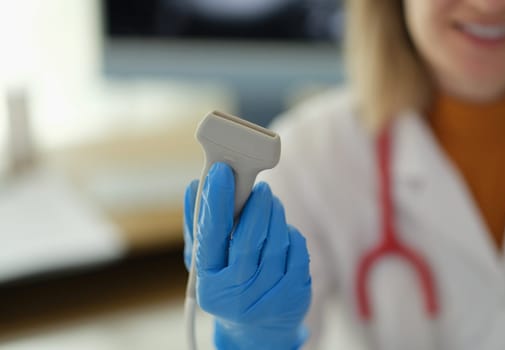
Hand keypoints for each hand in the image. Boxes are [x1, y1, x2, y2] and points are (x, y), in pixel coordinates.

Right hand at [184, 163, 311, 349]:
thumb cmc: (227, 284)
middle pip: (250, 239)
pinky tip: (283, 230)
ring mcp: (268, 297)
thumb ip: (198, 224)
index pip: (211, 235)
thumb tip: (194, 186)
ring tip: (270, 205)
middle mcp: (236, 294)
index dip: (216, 200)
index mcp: (208, 282)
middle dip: (256, 206)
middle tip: (260, 187)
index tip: (220, 171)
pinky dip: (291, 233)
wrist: (258, 330)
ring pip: (277, 241)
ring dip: (275, 215)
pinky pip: (297, 250)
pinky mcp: (295, 294)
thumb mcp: (206, 261)